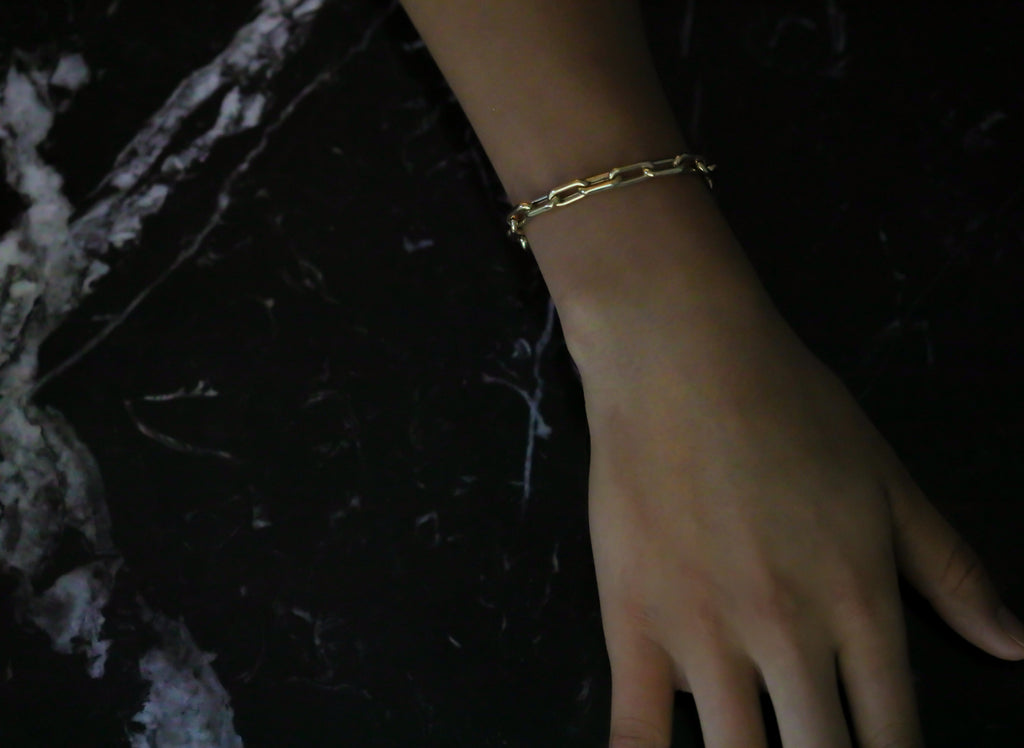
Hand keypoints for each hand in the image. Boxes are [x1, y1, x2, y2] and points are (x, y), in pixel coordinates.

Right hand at [573, 276, 1023, 746]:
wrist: (683, 359)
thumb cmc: (790, 408)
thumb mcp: (889, 481)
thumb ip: (952, 572)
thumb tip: (1015, 647)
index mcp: (861, 604)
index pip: (896, 737)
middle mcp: (791, 636)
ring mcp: (705, 635)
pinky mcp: (633, 623)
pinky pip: (637, 730)